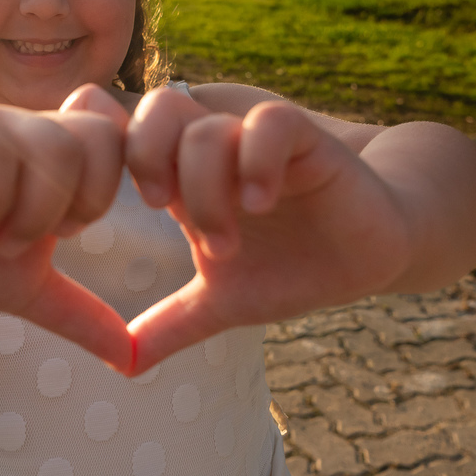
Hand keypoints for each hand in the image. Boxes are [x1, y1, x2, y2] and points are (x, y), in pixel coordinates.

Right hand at [0, 98, 134, 371]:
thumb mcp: (24, 288)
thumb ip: (80, 313)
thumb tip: (131, 360)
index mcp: (54, 156)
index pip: (116, 142)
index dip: (107, 190)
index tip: (70, 233)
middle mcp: (26, 129)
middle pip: (96, 138)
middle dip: (79, 202)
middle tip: (38, 240)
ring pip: (52, 143)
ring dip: (36, 208)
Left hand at [118, 88, 412, 372]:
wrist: (371, 255)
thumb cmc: (295, 269)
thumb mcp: (224, 302)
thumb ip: (172, 325)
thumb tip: (119, 365)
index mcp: (185, 179)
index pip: (126, 129)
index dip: (104, 145)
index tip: (107, 204)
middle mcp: (216, 152)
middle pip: (157, 110)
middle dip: (146, 158)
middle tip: (162, 209)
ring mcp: (258, 143)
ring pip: (206, 127)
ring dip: (205, 188)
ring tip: (224, 242)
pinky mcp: (307, 143)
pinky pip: (271, 124)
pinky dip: (256, 161)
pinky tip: (260, 203)